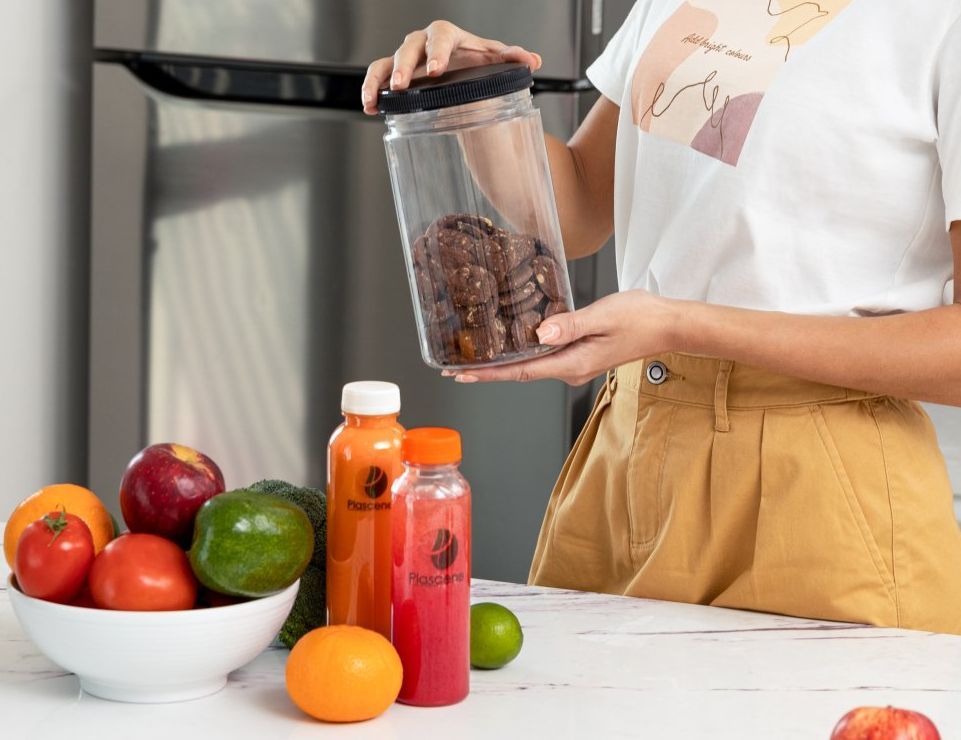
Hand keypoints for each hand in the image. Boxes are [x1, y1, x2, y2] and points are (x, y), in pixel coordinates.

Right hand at [361, 20, 541, 113]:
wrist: (461, 69)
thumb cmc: (474, 60)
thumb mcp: (493, 59)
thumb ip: (511, 59)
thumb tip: (532, 61)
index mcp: (448, 36)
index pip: (441, 36)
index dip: (437, 51)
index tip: (436, 70)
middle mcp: (422, 44)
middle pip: (408, 48)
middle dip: (403, 67)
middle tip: (402, 86)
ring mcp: (406, 59)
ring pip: (386, 62)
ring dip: (380, 80)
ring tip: (377, 99)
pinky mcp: (394, 75)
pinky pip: (377, 77)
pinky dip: (372, 90)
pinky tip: (371, 106)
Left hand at [449, 291, 681, 384]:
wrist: (668, 325)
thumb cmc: (641, 318)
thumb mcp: (603, 316)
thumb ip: (570, 325)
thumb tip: (539, 334)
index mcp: (573, 363)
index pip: (521, 372)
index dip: (488, 374)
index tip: (461, 374)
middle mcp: (571, 369)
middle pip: (521, 371)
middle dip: (488, 369)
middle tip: (455, 365)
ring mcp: (575, 364)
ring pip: (533, 363)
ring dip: (504, 360)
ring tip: (474, 354)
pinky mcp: (580, 354)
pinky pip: (546, 355)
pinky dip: (524, 351)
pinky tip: (511, 341)